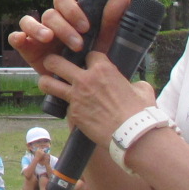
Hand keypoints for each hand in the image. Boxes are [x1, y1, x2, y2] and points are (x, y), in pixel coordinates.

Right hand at [8, 0, 131, 76]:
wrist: (83, 87)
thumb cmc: (90, 59)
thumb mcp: (103, 41)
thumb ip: (111, 19)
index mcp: (68, 16)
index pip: (63, 0)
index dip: (72, 10)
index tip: (86, 27)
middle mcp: (51, 23)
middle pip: (49, 13)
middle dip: (63, 27)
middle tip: (77, 45)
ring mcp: (36, 34)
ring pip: (29, 21)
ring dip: (38, 28)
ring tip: (49, 39)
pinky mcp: (26, 48)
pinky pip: (15, 37)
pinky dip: (17, 37)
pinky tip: (21, 40)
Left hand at [40, 48, 155, 146]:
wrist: (134, 135)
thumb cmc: (141, 113)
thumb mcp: (142, 90)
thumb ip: (132, 83)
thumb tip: (131, 86)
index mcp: (103, 69)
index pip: (88, 54)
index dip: (88, 59)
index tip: (88, 64)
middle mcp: (85, 80)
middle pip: (55, 61)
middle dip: (52, 62)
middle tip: (54, 66)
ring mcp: (76, 97)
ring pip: (47, 83)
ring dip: (47, 82)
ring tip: (49, 84)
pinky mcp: (73, 114)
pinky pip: (62, 106)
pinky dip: (64, 106)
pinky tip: (68, 108)